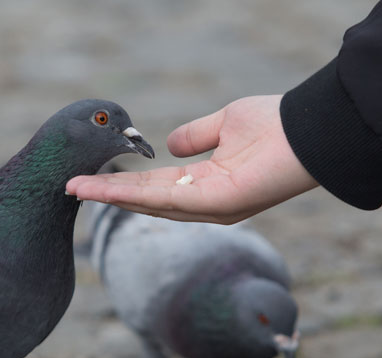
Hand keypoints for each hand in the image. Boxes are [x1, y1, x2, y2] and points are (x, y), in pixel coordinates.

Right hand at [66, 95, 318, 223]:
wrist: (310, 131)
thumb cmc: (277, 126)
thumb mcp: (226, 125)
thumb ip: (195, 137)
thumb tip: (168, 146)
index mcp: (208, 187)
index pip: (157, 188)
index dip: (123, 183)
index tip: (92, 177)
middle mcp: (207, 204)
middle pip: (147, 201)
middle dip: (108, 194)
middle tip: (71, 188)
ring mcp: (212, 208)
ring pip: (150, 203)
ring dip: (111, 196)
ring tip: (77, 188)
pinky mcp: (219, 205)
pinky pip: (167, 200)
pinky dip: (133, 194)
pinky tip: (106, 188)